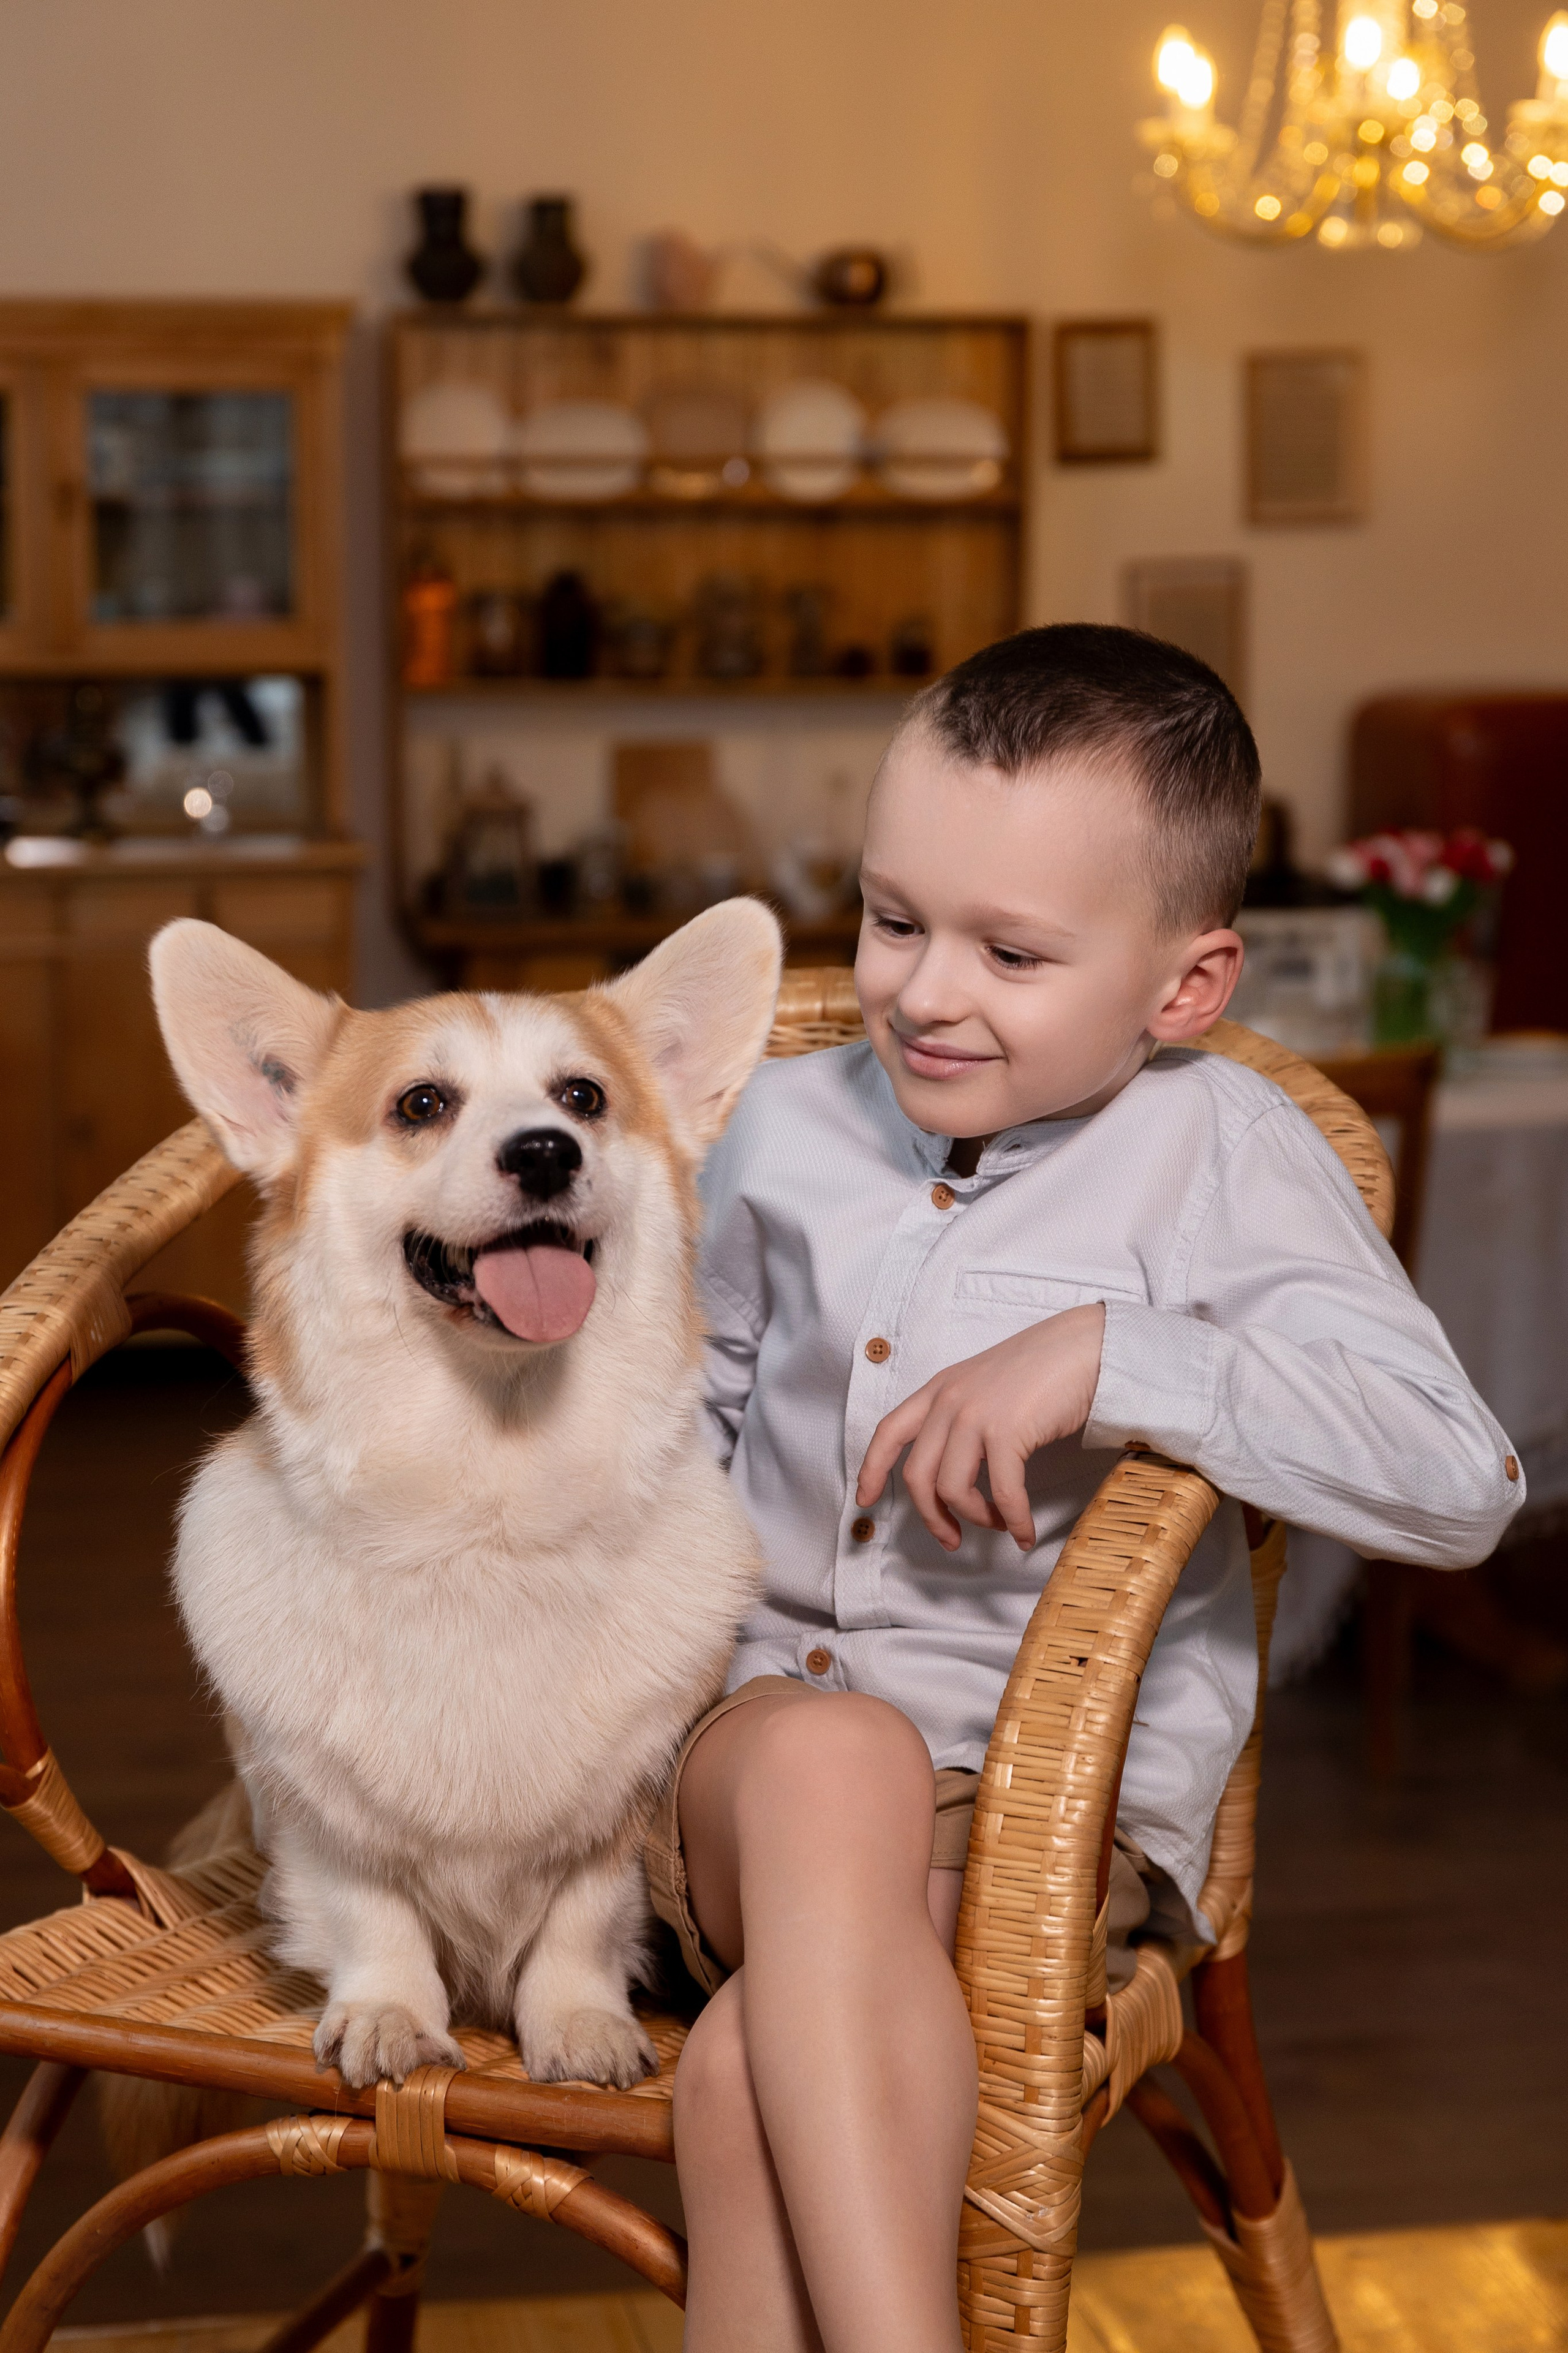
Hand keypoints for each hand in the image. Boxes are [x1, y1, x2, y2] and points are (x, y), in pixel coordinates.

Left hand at [855, 1305, 1106, 1553]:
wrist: (1084, 1346)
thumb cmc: (1043, 1368)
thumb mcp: (985, 1385)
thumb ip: (962, 1414)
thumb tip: (957, 1465)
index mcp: (939, 1389)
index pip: (889, 1431)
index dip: (871, 1469)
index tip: (865, 1500)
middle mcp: (949, 1401)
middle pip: (917, 1475)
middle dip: (931, 1517)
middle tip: (952, 1539)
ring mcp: (975, 1415)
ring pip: (952, 1489)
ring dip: (977, 1518)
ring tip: (999, 1525)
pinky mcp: (1007, 1431)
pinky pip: (1002, 1493)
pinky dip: (1013, 1521)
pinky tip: (1024, 1532)